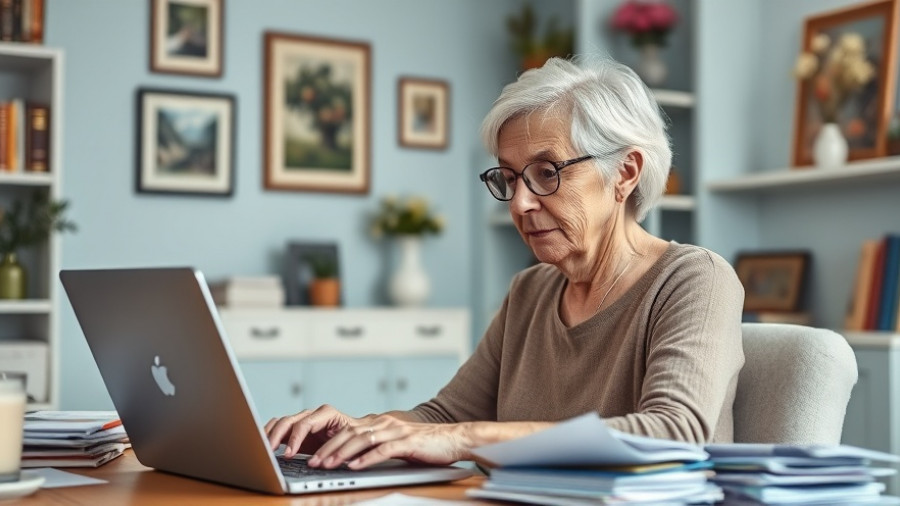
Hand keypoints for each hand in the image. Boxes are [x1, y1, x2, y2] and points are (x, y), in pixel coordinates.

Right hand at [264, 404, 362, 458]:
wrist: (354, 435)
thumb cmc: (352, 438)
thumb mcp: (346, 443)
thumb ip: (331, 449)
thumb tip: (319, 461)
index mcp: (326, 414)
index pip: (305, 424)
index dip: (295, 439)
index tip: (288, 454)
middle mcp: (312, 414)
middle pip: (289, 421)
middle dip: (277, 436)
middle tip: (269, 451)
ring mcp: (302, 420)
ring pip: (281, 422)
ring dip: (270, 434)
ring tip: (263, 448)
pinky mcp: (295, 429)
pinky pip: (279, 427)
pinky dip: (270, 434)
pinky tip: (264, 444)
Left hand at [308, 414, 471, 469]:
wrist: (455, 438)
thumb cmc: (426, 444)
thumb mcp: (396, 443)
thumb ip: (377, 446)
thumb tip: (354, 459)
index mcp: (380, 423)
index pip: (348, 431)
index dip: (329, 443)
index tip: (314, 456)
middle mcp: (385, 423)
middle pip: (350, 434)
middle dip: (329, 449)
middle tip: (314, 462)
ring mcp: (396, 431)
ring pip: (362, 440)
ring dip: (342, 453)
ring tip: (328, 465)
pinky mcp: (407, 442)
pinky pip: (383, 450)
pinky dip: (366, 459)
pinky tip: (355, 467)